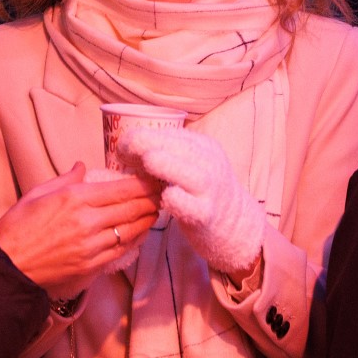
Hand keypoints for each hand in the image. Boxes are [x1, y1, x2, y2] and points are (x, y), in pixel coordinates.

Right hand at [0, 163, 160, 299]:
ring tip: (156, 210)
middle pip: (131, 208)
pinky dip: (135, 240)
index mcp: (74, 199)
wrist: (7, 267)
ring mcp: (91, 246)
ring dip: (147, 219)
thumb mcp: (36, 194)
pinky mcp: (91, 267)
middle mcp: (87, 222)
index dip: (143, 184)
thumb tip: (82, 167)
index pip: (120, 189)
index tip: (154, 179)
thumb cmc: (16, 229)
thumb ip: (65, 180)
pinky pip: (121, 251)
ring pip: (131, 230)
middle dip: (151, 199)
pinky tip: (141, 232)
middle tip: (163, 192)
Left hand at [118, 128, 263, 279]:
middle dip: (144, 146)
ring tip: (145, 166)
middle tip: (123, 156)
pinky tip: (162, 198)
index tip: (122, 148)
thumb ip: (167, 154)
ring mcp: (209, 189)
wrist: (235, 224)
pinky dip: (173, 198)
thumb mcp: (192, 164)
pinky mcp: (205, 214)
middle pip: (176, 146)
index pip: (168, 133)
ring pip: (185, 171)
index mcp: (202, 147)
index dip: (140, 136)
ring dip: (163, 165)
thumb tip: (126, 147)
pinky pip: (186, 203)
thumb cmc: (202, 192)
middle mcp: (208, 163)